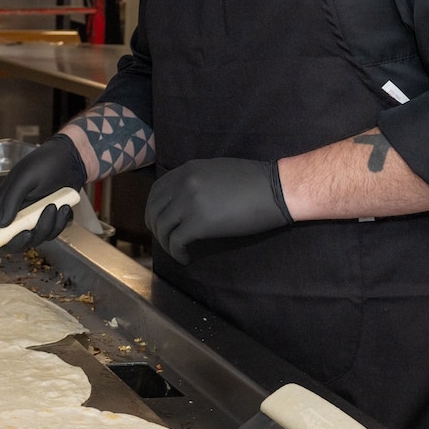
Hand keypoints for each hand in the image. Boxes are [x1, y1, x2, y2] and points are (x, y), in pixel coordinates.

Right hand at [0, 136, 86, 249]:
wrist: (74, 160)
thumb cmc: (47, 162)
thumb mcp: (25, 179)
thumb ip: (11, 201)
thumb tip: (1, 224)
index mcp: (5, 201)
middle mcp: (17, 212)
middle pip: (12, 240)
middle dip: (23, 239)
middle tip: (31, 230)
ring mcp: (35, 217)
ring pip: (36, 238)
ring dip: (47, 226)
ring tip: (55, 206)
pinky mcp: (50, 218)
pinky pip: (52, 232)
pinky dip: (60, 222)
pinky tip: (64, 207)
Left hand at [145, 158, 291, 264]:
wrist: (275, 189)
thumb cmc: (254, 181)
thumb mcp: (217, 172)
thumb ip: (196, 181)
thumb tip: (185, 199)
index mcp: (186, 170)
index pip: (156, 191)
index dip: (154, 209)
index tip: (161, 221)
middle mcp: (182, 184)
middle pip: (153, 210)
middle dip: (155, 227)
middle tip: (165, 239)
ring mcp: (188, 203)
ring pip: (161, 227)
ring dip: (165, 243)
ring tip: (177, 251)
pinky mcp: (198, 223)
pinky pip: (175, 242)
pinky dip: (176, 253)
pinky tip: (186, 258)